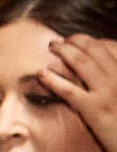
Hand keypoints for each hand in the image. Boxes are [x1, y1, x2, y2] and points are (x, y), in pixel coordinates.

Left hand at [44, 34, 116, 151]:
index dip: (93, 42)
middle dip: (76, 41)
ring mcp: (109, 93)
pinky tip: (41, 74)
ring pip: (81, 62)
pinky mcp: (95, 110)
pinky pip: (69, 89)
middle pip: (95, 49)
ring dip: (64, 51)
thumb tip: (104, 70)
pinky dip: (53, 79)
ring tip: (51, 47)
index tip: (79, 41)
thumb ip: (116, 82)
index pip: (112, 47)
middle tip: (60, 41)